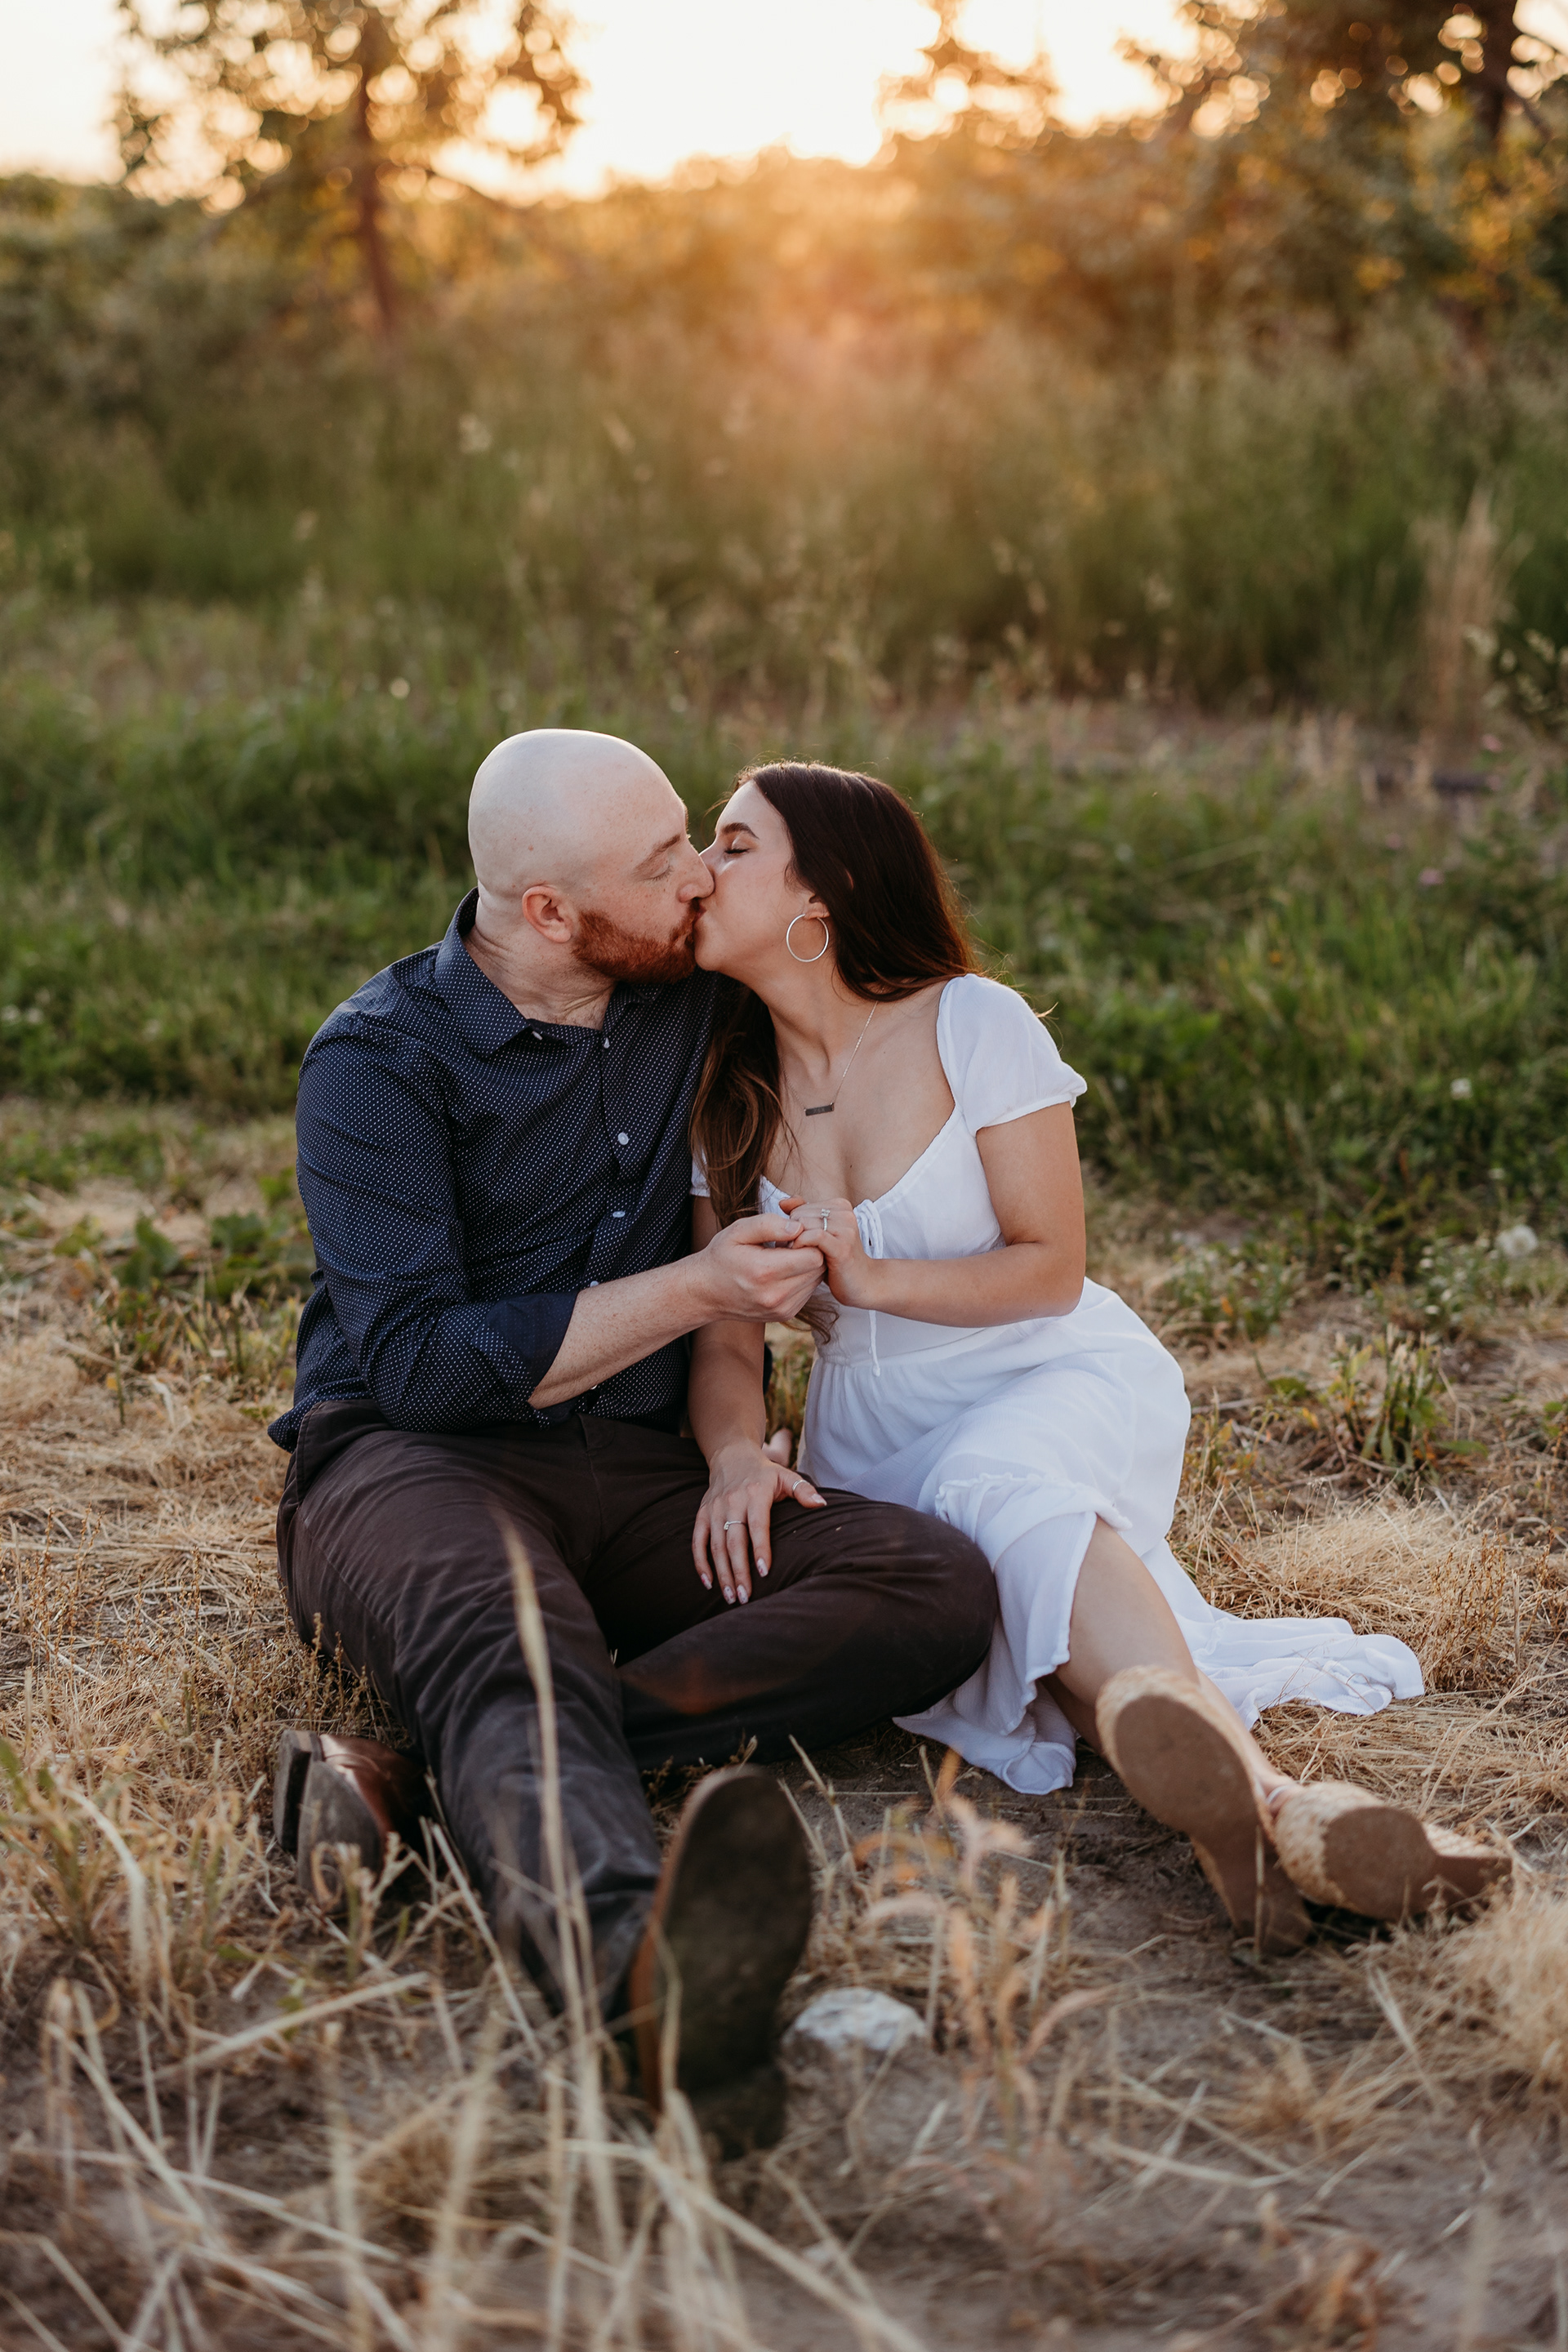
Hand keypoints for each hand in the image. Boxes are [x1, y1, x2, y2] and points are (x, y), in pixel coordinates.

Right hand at [694, 1440, 824, 1603]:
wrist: (731, 1456)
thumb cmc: (764, 1473)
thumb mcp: (786, 1476)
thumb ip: (804, 1490)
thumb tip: (822, 1505)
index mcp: (755, 1494)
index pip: (757, 1525)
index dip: (760, 1548)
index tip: (764, 1572)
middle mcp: (732, 1502)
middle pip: (734, 1541)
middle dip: (739, 1571)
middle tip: (746, 1597)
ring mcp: (715, 1510)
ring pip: (716, 1546)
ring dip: (722, 1573)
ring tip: (732, 1597)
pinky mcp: (702, 1515)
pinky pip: (698, 1541)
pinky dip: (700, 1563)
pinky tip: (709, 1583)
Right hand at [696, 1212, 824, 1322]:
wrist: (705, 1292)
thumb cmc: (721, 1257)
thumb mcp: (738, 1231)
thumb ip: (769, 1224)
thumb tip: (798, 1227)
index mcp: (765, 1272)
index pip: (813, 1256)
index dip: (808, 1240)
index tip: (792, 1235)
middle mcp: (775, 1295)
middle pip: (818, 1269)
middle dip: (810, 1252)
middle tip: (790, 1244)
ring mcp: (781, 1309)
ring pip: (816, 1281)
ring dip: (807, 1267)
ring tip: (785, 1258)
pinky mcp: (784, 1315)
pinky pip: (808, 1292)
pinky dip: (802, 1279)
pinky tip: (784, 1272)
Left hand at [778, 1197, 881, 1308]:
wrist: (862, 1283)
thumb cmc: (836, 1260)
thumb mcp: (819, 1233)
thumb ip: (803, 1214)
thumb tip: (783, 1202)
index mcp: (839, 1205)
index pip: (799, 1208)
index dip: (790, 1227)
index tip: (795, 1244)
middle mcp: (845, 1213)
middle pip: (799, 1215)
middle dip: (790, 1235)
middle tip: (793, 1253)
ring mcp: (846, 1229)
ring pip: (803, 1224)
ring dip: (793, 1242)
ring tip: (796, 1257)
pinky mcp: (843, 1247)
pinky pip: (814, 1237)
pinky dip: (801, 1246)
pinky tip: (801, 1258)